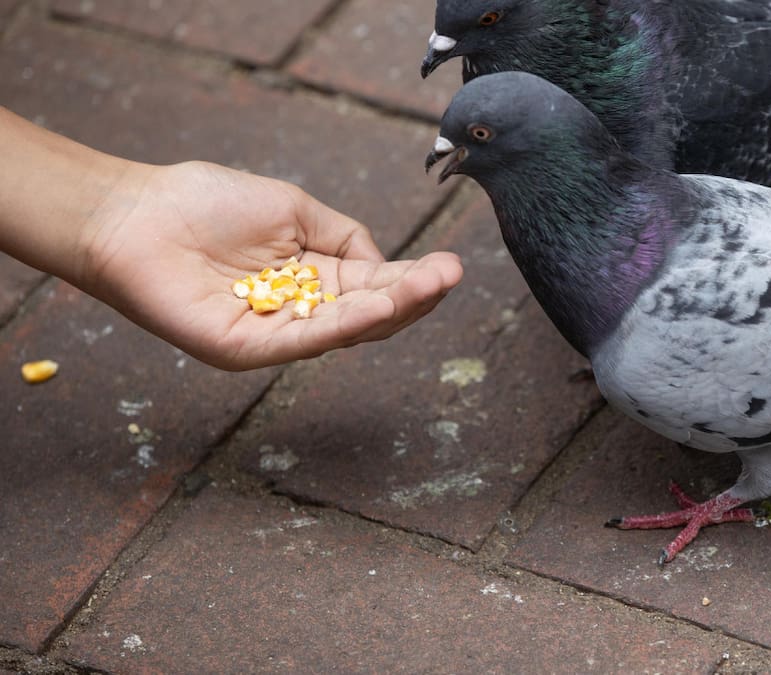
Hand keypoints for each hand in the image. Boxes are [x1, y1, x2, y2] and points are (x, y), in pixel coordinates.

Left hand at [79, 160, 462, 369]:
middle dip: (414, 296)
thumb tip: (384, 263)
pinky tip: (381, 306)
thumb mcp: (294, 208)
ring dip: (394, 310)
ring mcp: (277, 333)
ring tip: (431, 287)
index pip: (376, 285)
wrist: (136, 214)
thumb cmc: (207, 202)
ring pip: (347, 331)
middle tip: (450, 276)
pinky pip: (307, 341)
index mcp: (314, 277)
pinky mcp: (248, 349)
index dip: (413, 278)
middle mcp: (302, 310)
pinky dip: (348, 325)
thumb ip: (344, 236)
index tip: (450, 266)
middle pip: (371, 313)